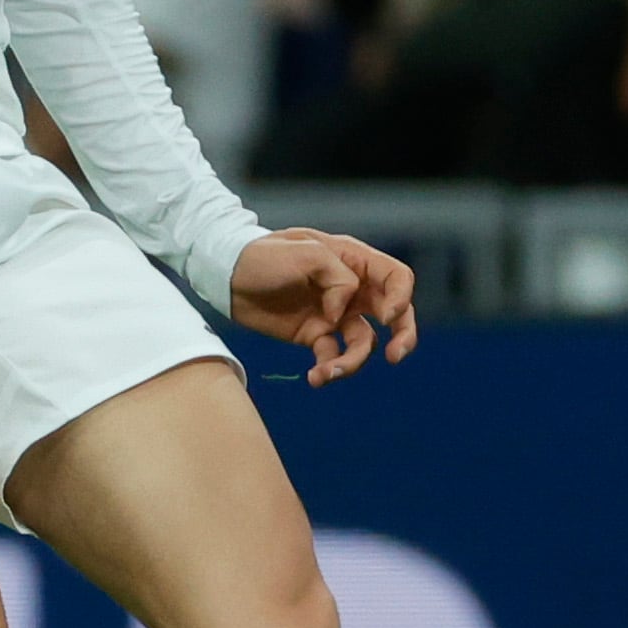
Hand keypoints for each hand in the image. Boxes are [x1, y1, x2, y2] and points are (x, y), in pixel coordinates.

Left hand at [227, 229, 417, 386]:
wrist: (225, 275)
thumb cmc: (263, 254)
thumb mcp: (304, 251)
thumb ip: (336, 276)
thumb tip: (341, 312)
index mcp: (353, 260)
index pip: (397, 278)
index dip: (401, 298)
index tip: (385, 317)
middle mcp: (350, 288)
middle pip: (394, 315)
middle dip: (402, 337)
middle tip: (395, 356)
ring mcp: (334, 313)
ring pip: (363, 342)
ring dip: (354, 362)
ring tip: (330, 372)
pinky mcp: (314, 334)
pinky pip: (333, 357)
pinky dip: (328, 369)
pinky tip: (314, 377)